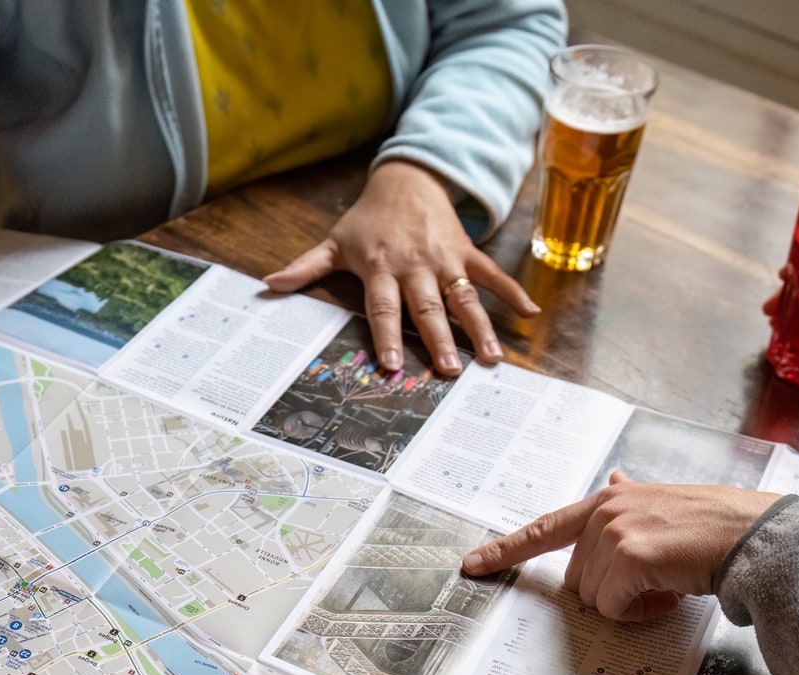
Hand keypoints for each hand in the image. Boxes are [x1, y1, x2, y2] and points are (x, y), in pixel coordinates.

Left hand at [265, 160, 538, 375]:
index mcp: (381, 268)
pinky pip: (492, 275)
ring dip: (477, 328)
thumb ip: (305, 268)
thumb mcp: (335, 242)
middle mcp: (415, 267)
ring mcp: (445, 261)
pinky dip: (512, 292)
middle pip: (427, 308)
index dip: (387, 335)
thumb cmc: (368, 220)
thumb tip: (269, 285)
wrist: (407, 179)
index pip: (383, 307)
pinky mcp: (467, 253)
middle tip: (448, 371)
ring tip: (490, 359)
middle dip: (438, 340)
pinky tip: (530, 315)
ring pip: (463, 298)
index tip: (391, 363)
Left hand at [461, 473, 780, 621]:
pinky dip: (641, 612)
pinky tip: (671, 594)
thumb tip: (614, 480)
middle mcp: (605, 512)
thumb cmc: (717, 528)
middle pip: (577, 578)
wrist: (755, 537)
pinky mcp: (628, 557)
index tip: (472, 565)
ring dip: (630, 603)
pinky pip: (612, 607)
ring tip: (669, 584)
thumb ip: (630, 501)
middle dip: (611, 591)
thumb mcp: (663, 505)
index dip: (507, 549)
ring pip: (594, 597)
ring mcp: (614, 533)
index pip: (546, 527)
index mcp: (609, 501)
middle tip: (656, 583)